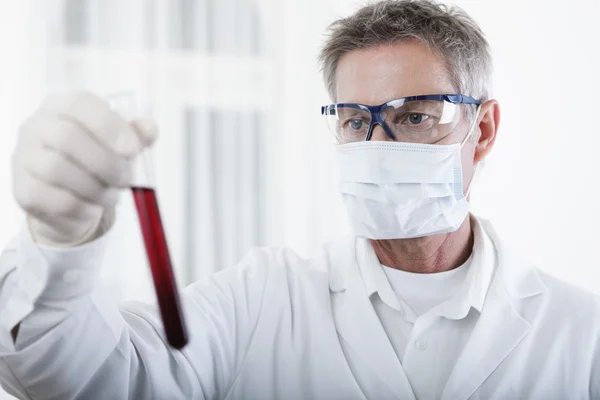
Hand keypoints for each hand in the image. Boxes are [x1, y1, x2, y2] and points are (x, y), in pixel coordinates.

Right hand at [12, 91, 157, 246]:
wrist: (66, 199)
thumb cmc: (95, 161)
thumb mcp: (117, 144)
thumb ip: (135, 135)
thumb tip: (150, 130)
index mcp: (61, 107)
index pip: (79, 103)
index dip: (109, 126)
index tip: (133, 149)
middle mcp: (36, 128)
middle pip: (66, 137)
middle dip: (105, 162)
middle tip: (126, 179)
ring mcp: (24, 159)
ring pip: (57, 169)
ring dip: (95, 187)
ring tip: (111, 196)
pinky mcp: (24, 192)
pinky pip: (55, 199)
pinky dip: (83, 206)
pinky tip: (93, 207)